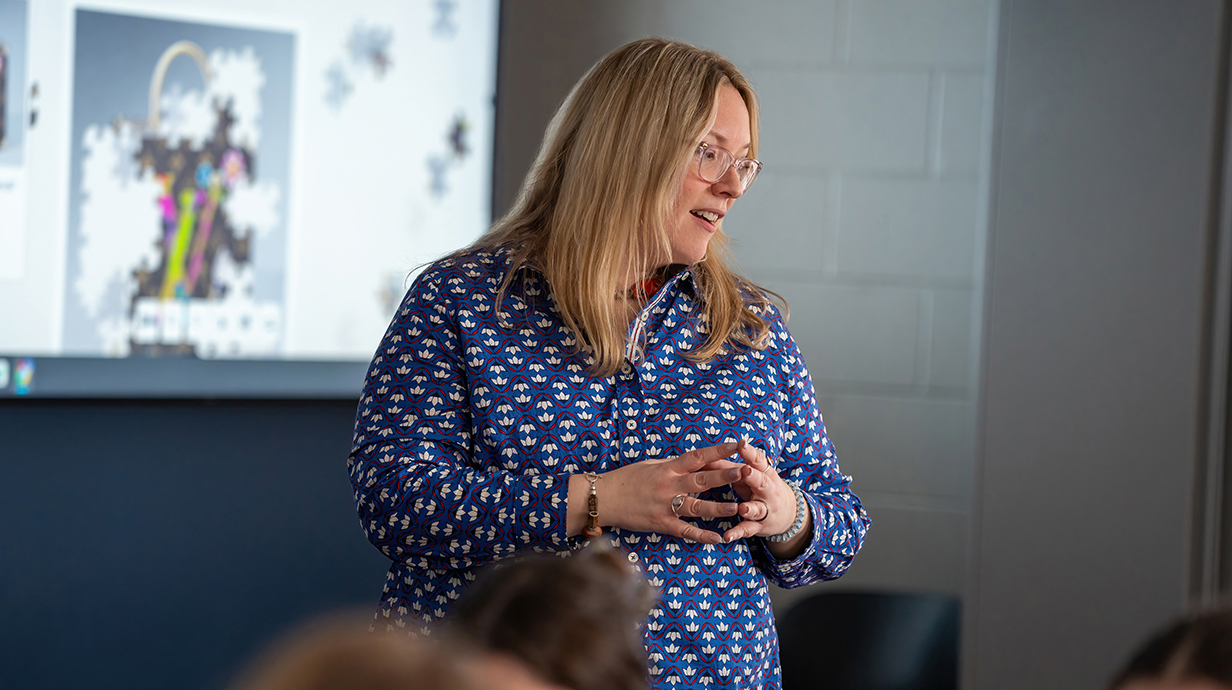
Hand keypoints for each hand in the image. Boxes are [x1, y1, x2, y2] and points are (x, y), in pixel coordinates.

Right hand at [570, 442, 745, 544]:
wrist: (604, 498)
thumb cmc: (627, 478)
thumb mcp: (651, 465)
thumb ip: (673, 465)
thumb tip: (694, 461)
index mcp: (667, 468)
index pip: (697, 456)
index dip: (718, 450)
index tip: (736, 445)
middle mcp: (669, 485)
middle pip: (702, 480)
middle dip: (725, 476)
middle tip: (746, 471)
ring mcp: (665, 506)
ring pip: (697, 507)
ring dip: (718, 508)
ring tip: (738, 507)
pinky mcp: (661, 524)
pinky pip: (685, 531)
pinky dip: (702, 535)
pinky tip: (718, 538)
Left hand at [703, 439, 800, 543]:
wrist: (786, 513)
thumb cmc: (759, 487)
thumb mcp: (749, 476)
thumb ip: (729, 467)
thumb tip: (706, 457)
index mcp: (765, 473)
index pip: (758, 460)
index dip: (750, 452)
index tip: (742, 443)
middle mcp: (768, 490)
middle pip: (761, 482)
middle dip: (753, 477)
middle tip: (745, 471)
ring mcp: (765, 509)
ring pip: (758, 508)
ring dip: (749, 508)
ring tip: (742, 508)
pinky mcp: (759, 526)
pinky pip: (748, 529)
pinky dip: (738, 533)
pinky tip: (727, 537)